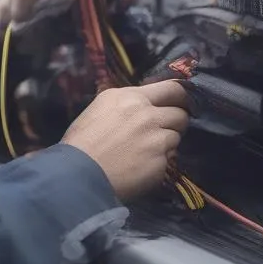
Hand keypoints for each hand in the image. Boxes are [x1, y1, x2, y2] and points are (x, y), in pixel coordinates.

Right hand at [61, 81, 189, 201]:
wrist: (78, 175)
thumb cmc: (82, 140)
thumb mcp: (101, 106)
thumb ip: (127, 102)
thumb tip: (146, 103)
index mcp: (133, 98)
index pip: (173, 88)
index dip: (183, 96)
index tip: (184, 103)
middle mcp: (149, 115)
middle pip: (181, 114)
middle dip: (176, 121)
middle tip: (164, 130)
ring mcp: (157, 140)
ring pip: (176, 138)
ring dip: (166, 143)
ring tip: (146, 151)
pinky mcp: (160, 164)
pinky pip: (169, 160)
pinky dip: (159, 163)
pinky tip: (141, 167)